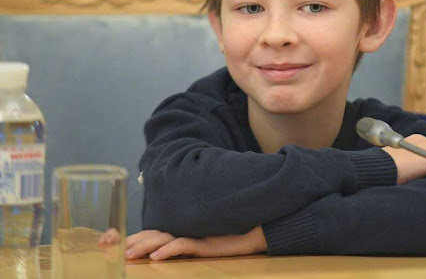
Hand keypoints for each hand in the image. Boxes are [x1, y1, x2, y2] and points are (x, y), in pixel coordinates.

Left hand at [125, 226, 266, 259]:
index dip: (133, 237)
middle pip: (152, 234)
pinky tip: (156, 257)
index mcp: (180, 231)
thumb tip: (158, 252)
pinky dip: (168, 250)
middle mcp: (183, 230)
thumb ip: (181, 244)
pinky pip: (183, 245)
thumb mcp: (198, 244)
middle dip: (132, 241)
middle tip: (113, 248)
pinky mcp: (204, 241)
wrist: (250, 233)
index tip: (113, 241)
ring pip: (163, 238)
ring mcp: (193, 234)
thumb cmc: (225, 239)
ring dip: (144, 246)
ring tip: (129, 254)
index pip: (151, 233)